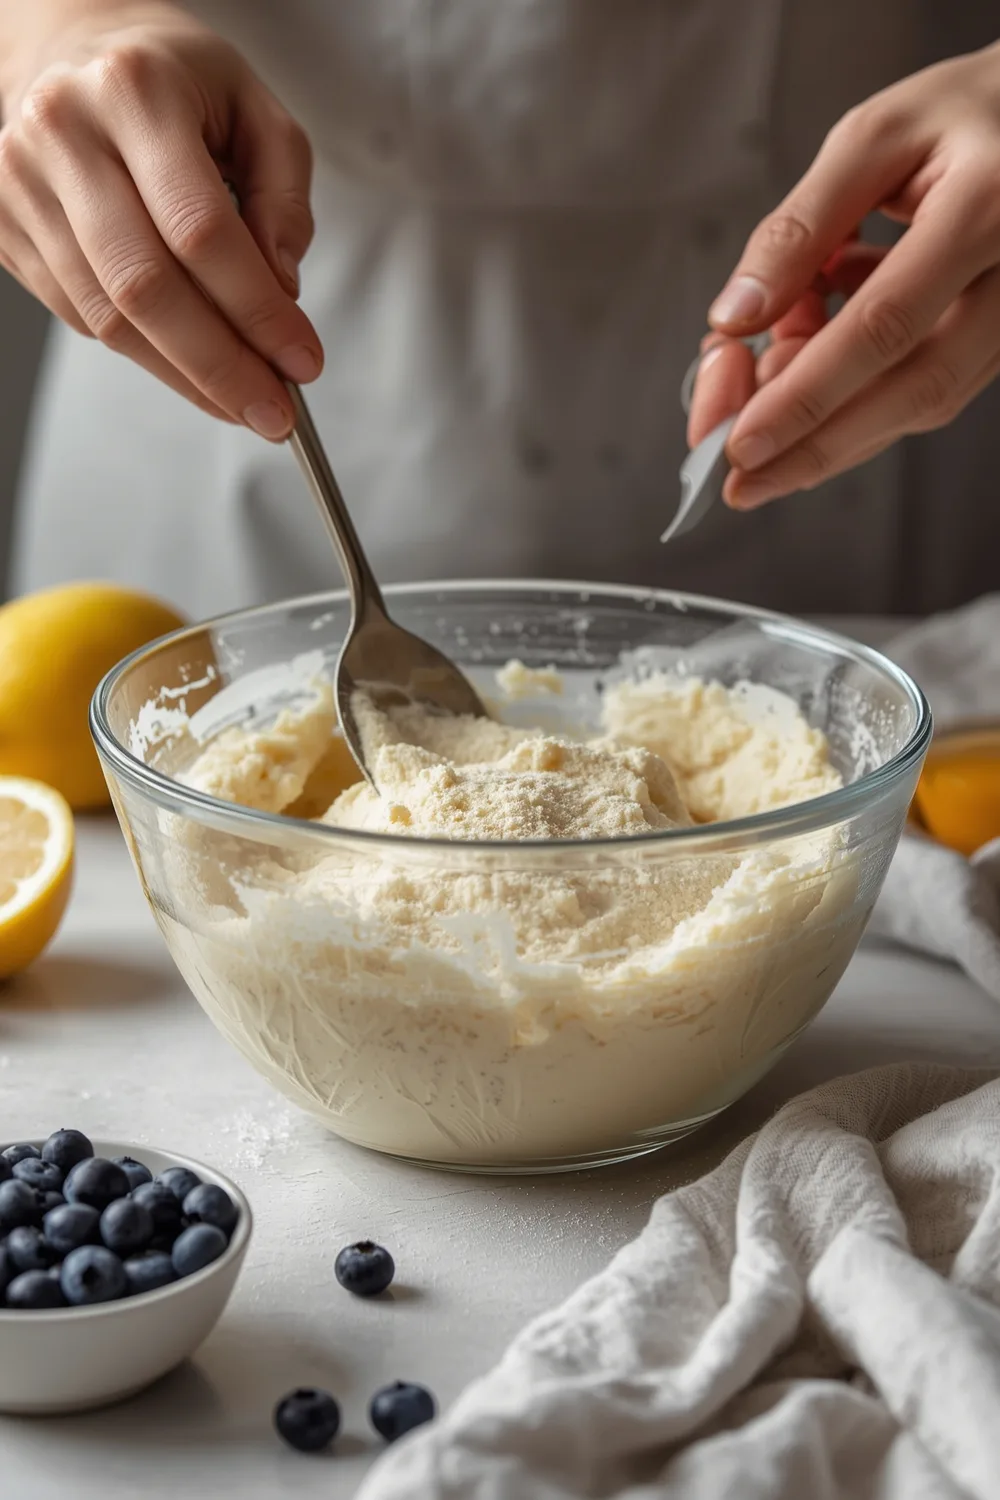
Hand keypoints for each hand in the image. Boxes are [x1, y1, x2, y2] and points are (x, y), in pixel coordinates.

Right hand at [0, 0, 320, 436]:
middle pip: (145, 286)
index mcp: (135, 91)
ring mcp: (21, 182)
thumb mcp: (255, 109)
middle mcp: (64, 133)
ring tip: (242, 401)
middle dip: (220, 366)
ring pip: (107, 316)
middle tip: (275, 412)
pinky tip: (191, 365)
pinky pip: (81, 316)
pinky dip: (146, 355)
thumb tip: (282, 291)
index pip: (201, 231)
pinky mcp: (3, 225)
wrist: (70, 44)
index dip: (257, 311)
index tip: (302, 361)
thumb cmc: (172, 81)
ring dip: (185, 376)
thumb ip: (284, 197)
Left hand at [688, 43, 999, 508]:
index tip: (738, 444)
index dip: (806, 395)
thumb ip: (799, 227)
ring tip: (752, 403)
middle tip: (735, 480)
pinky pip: (923, 388)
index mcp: (986, 209)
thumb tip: (734, 318)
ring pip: (919, 403)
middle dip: (813, 446)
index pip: (885, 325)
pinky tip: (805, 359)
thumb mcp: (870, 139)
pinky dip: (852, 393)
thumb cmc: (960, 117)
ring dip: (826, 423)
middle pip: (914, 391)